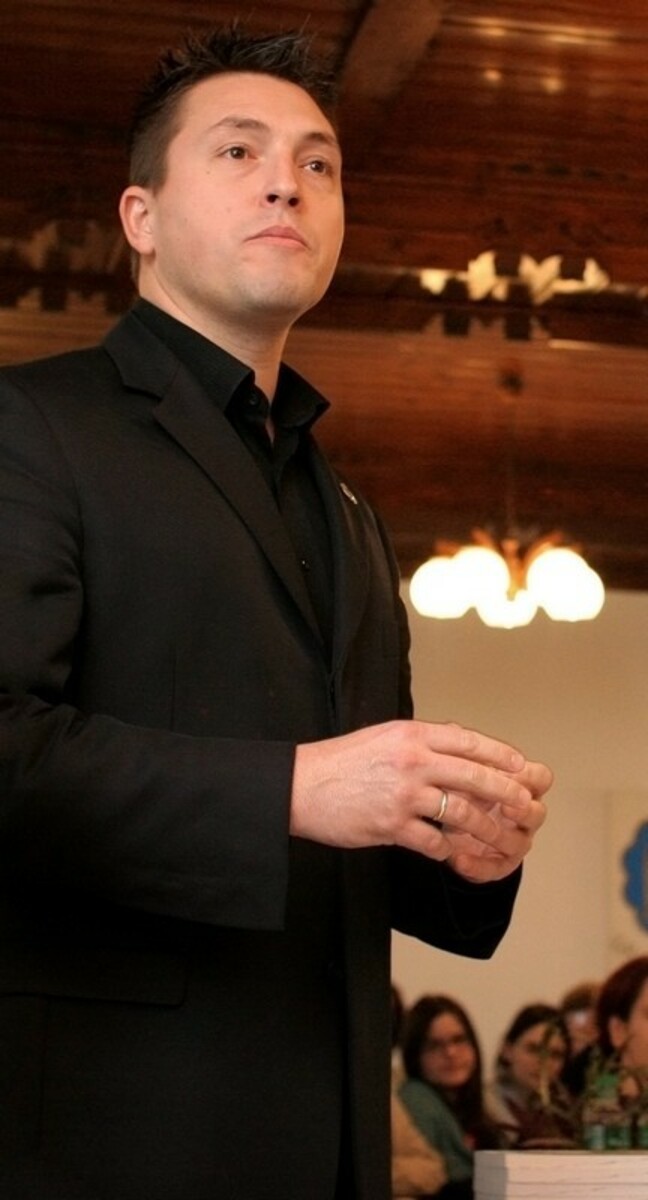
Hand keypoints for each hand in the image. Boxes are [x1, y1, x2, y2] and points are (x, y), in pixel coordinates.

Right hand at [291, 719, 550, 881]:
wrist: (300, 786)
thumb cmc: (342, 761)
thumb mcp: (384, 736)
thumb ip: (422, 740)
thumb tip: (460, 741)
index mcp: (412, 735)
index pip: (469, 741)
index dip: (501, 755)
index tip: (522, 767)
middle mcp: (412, 761)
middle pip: (475, 776)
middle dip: (507, 793)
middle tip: (526, 807)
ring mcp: (403, 795)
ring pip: (462, 813)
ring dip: (486, 829)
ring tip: (500, 839)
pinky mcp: (391, 826)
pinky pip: (433, 841)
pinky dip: (449, 850)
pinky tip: (452, 853)